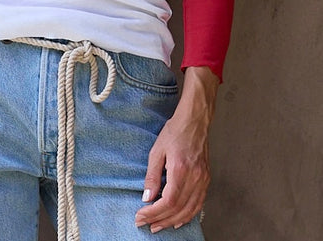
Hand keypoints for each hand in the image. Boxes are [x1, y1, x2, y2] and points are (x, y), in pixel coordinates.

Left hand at [134, 66, 218, 232]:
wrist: (195, 121)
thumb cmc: (175, 131)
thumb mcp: (157, 150)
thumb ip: (152, 175)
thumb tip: (147, 197)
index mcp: (181, 169)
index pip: (168, 201)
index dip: (154, 213)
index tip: (141, 216)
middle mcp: (195, 177)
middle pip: (178, 209)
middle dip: (161, 220)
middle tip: (147, 224)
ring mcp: (203, 180)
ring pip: (189, 210)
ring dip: (173, 221)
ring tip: (159, 225)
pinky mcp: (206, 179)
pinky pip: (198, 204)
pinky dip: (188, 215)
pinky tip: (178, 219)